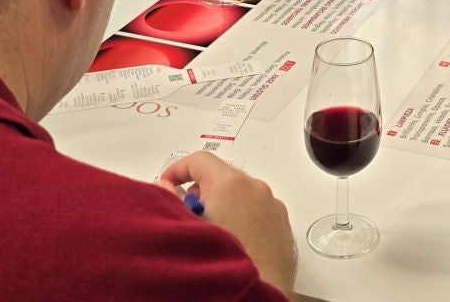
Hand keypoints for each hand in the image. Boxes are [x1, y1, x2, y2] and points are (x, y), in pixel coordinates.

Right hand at [158, 152, 295, 291]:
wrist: (258, 294)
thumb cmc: (225, 267)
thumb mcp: (186, 228)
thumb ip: (172, 202)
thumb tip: (167, 188)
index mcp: (231, 184)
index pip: (199, 160)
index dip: (177, 170)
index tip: (168, 185)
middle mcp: (257, 189)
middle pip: (221, 178)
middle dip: (201, 193)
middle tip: (188, 216)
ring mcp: (273, 208)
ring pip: (240, 196)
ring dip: (223, 208)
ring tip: (211, 236)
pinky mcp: (282, 227)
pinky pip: (257, 213)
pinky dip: (243, 221)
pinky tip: (232, 245)